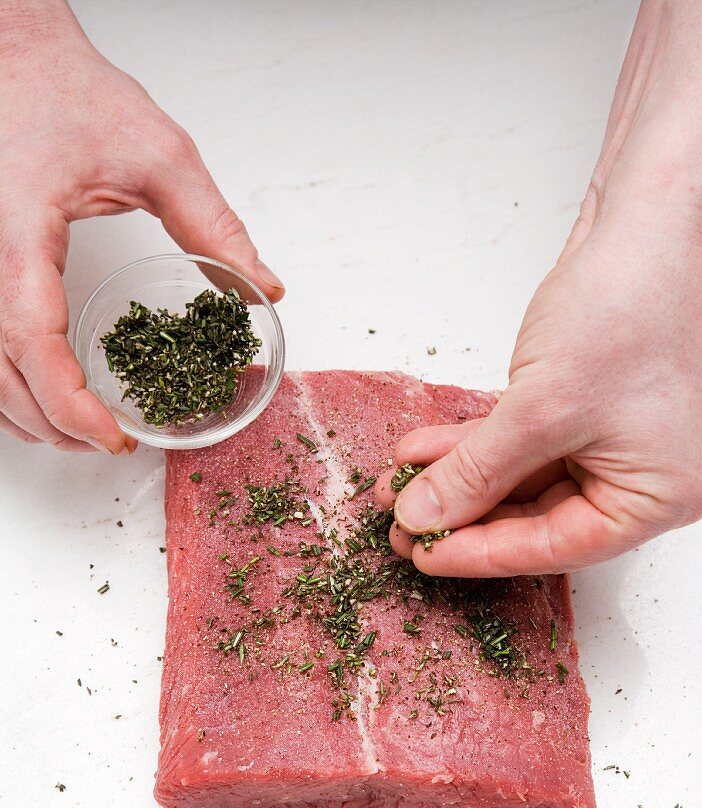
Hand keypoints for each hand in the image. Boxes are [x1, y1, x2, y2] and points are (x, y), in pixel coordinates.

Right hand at [0, 3, 282, 452]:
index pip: (34, 342)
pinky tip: (40, 398)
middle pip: (1, 371)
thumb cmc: (69, 94)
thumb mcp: (158, 154)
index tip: (115, 438)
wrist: (13, 57)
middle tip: (109, 444)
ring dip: (24, 412)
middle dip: (53, 423)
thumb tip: (262, 288)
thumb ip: (214, 225)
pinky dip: (6, 382)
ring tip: (79, 433)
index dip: (71, 405)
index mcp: (19, 233)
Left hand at [376, 214, 701, 575]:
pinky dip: (473, 446)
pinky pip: (520, 445)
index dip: (480, 554)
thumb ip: (476, 473)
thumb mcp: (538, 410)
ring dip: (457, 479)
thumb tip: (423, 517)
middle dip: (460, 514)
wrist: (646, 228)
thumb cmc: (628, 310)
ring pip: (519, 480)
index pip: (554, 547)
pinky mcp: (584, 411)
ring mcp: (612, 444)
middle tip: (399, 523)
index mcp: (657, 498)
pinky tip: (421, 451)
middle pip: (533, 518)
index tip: (423, 555)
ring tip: (396, 486)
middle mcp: (640, 479)